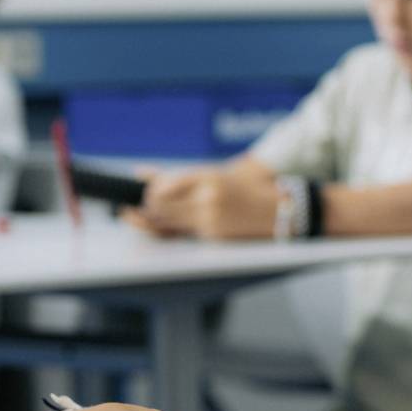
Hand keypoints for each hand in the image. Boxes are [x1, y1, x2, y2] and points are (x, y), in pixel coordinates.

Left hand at [134, 167, 276, 240]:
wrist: (273, 206)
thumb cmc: (237, 187)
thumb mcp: (208, 174)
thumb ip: (172, 176)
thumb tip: (138, 173)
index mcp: (206, 177)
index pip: (163, 188)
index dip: (148, 193)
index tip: (143, 192)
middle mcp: (207, 199)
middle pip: (160, 208)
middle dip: (146, 207)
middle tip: (141, 205)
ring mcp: (210, 220)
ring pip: (166, 223)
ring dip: (154, 219)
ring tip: (151, 213)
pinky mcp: (212, 237)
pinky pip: (181, 233)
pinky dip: (173, 227)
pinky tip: (173, 221)